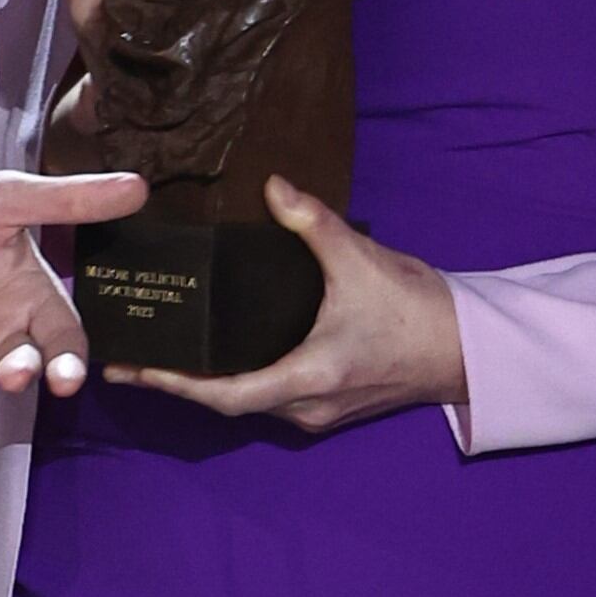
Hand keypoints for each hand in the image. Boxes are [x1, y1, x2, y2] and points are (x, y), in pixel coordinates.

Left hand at [106, 176, 467, 432]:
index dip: (175, 384)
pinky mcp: (327, 403)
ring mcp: (317, 410)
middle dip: (175, 382)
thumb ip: (311, 222)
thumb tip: (272, 186)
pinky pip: (266, 396)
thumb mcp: (360, 259)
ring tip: (157, 353)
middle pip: (226, 402)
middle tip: (125, 358)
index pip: (226, 394)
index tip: (131, 370)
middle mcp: (306, 405)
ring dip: (203, 383)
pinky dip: (232, 379)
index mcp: (308, 379)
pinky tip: (210, 354)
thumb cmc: (417, 309)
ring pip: (246, 402)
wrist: (470, 348)